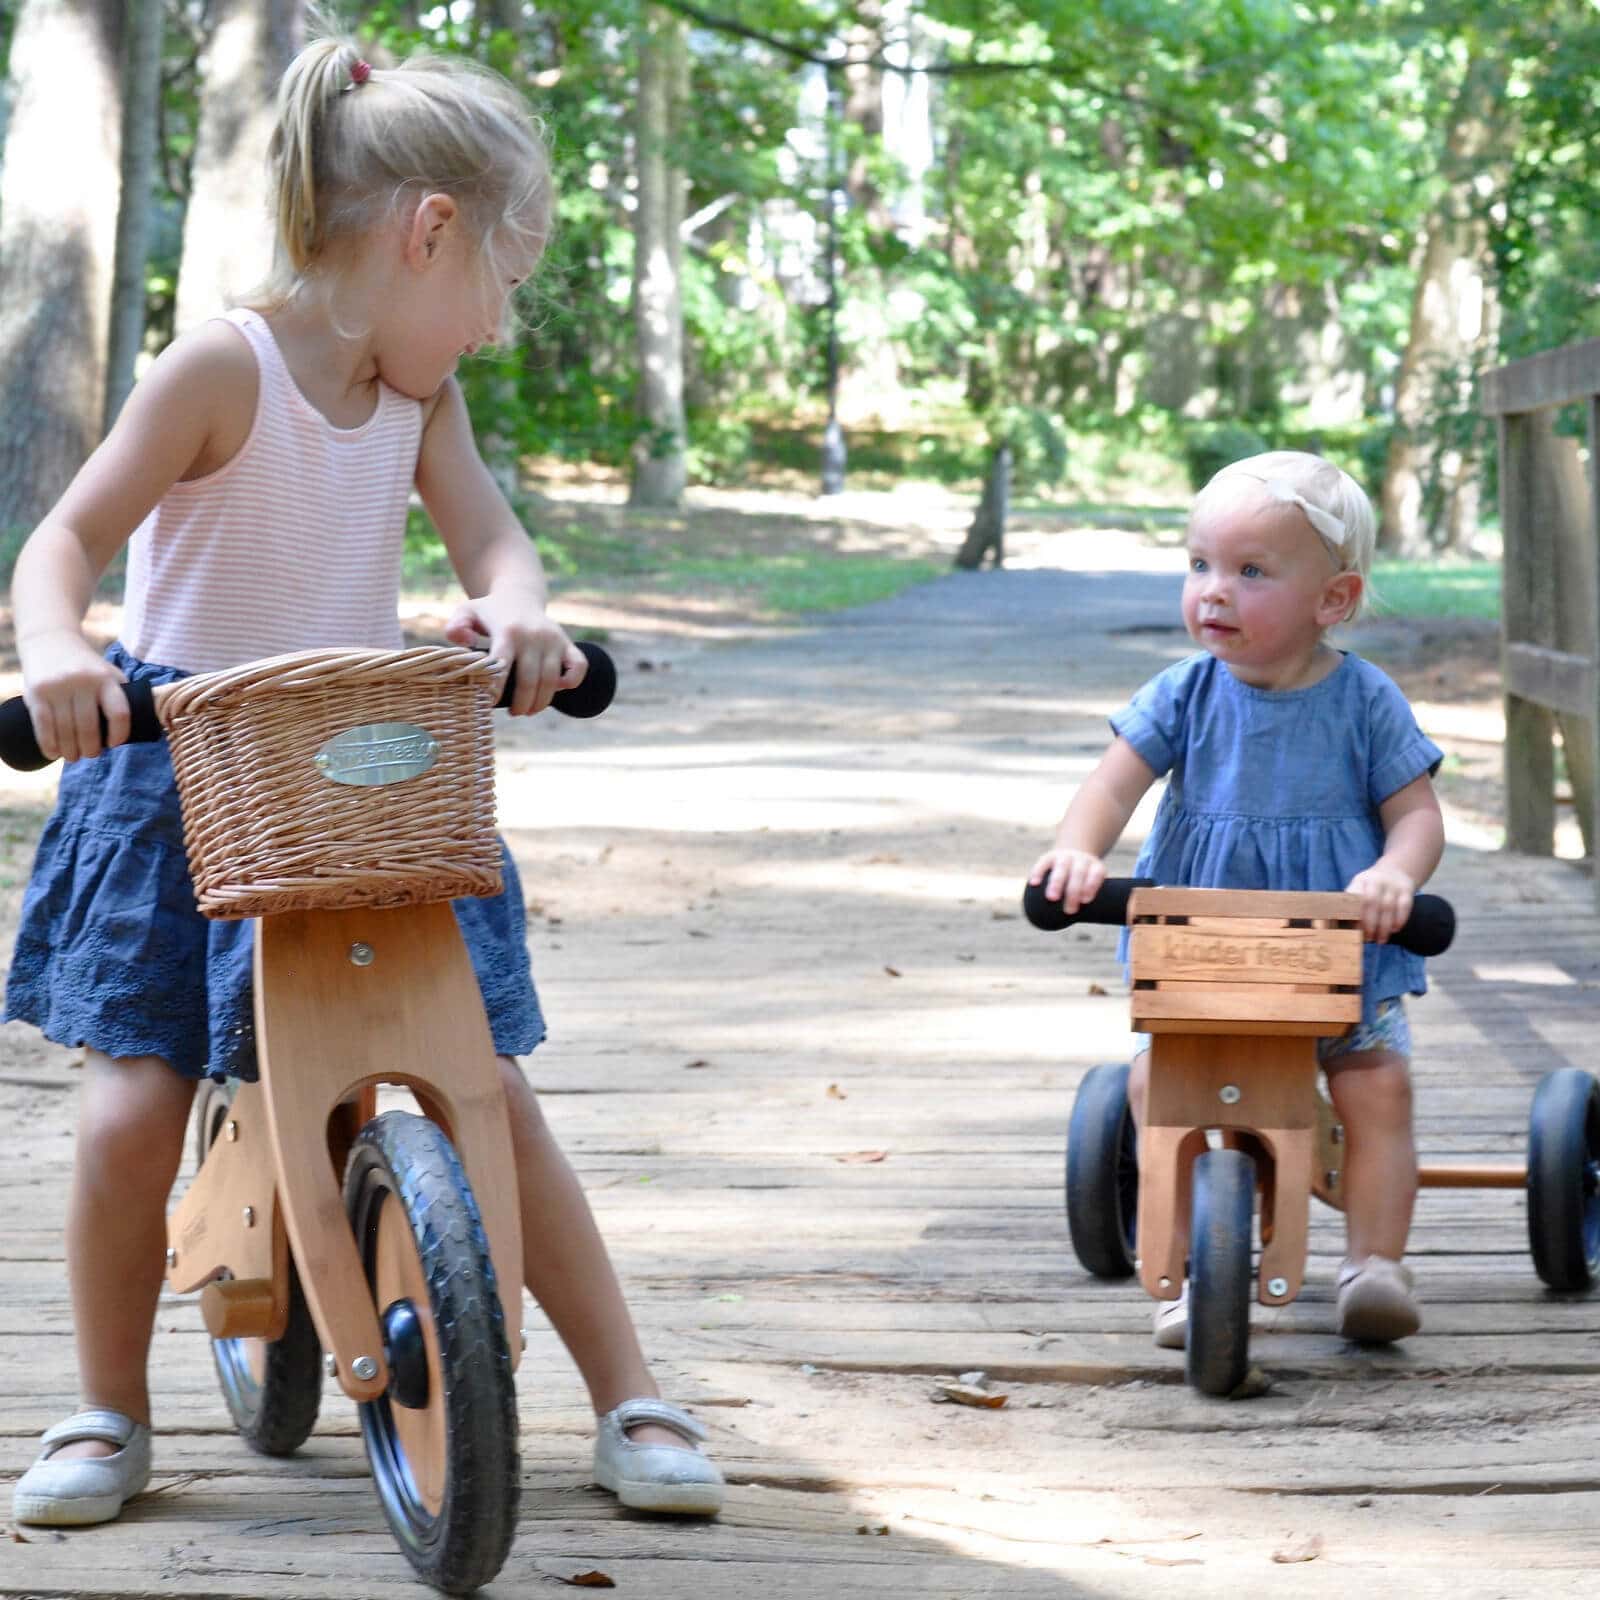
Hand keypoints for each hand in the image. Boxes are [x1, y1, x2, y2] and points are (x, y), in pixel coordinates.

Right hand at [20, 630, 128, 762]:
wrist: (50, 640)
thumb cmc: (86, 665)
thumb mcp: (108, 673)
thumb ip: (120, 695)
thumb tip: (141, 725)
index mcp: (106, 679)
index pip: (119, 714)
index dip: (119, 734)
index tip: (114, 744)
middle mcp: (82, 682)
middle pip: (89, 728)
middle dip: (91, 749)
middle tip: (90, 755)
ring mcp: (58, 688)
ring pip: (66, 730)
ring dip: (70, 751)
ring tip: (73, 757)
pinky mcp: (36, 693)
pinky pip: (43, 726)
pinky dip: (49, 745)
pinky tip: (53, 754)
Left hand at [443, 592, 585, 715]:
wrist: (518, 596)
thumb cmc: (489, 612)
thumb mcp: (466, 612)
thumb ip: (456, 626)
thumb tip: (467, 643)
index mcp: (508, 631)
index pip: (502, 666)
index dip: (495, 688)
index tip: (488, 702)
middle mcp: (534, 636)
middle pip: (529, 680)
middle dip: (521, 703)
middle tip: (513, 713)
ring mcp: (553, 640)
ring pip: (552, 680)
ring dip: (541, 701)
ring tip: (528, 710)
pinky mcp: (568, 643)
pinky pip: (579, 667)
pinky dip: (572, 682)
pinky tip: (558, 689)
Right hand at [1028, 846, 1106, 913]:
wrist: (1073, 854)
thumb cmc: (1083, 881)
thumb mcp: (1091, 887)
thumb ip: (1090, 903)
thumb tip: (1086, 924)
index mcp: (1095, 867)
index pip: (1096, 874)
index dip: (1091, 886)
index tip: (1085, 901)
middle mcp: (1081, 860)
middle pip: (1078, 873)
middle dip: (1073, 891)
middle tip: (1069, 910)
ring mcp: (1065, 857)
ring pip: (1061, 868)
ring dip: (1056, 883)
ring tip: (1051, 898)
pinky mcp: (1049, 857)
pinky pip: (1043, 863)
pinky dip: (1038, 873)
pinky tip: (1034, 883)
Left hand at [1345, 860, 1415, 942]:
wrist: (1396, 870)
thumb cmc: (1371, 888)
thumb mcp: (1359, 889)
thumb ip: (1350, 905)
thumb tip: (1337, 927)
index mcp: (1360, 881)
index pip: (1354, 897)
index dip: (1353, 914)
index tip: (1353, 930)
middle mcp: (1376, 880)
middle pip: (1371, 902)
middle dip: (1369, 923)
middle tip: (1369, 938)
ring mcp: (1392, 884)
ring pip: (1388, 906)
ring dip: (1384, 926)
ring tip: (1381, 940)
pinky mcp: (1407, 889)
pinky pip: (1404, 906)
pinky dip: (1399, 920)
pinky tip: (1394, 930)